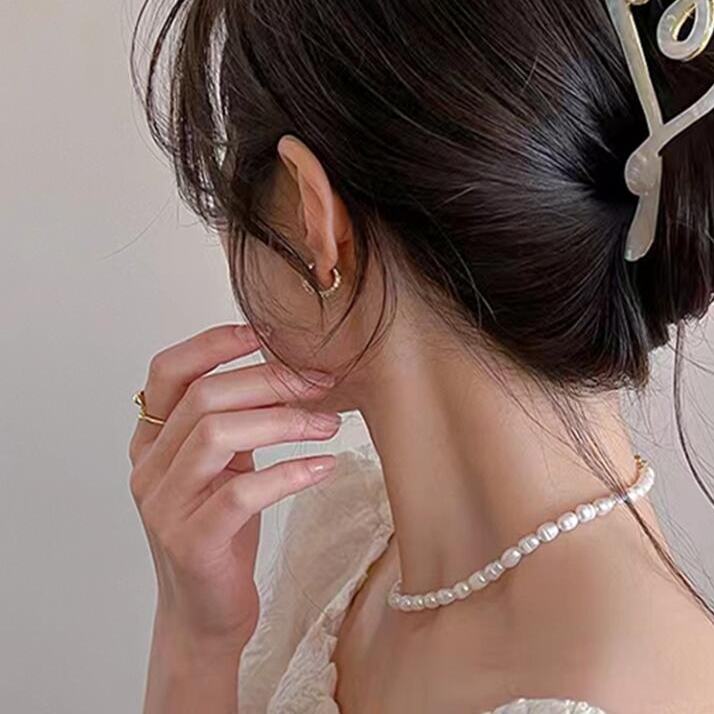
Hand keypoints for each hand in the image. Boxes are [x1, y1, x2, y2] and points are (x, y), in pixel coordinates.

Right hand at [128, 323, 341, 651]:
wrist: (205, 616)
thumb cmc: (222, 530)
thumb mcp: (225, 465)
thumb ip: (238, 418)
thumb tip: (293, 366)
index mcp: (153, 442)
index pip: (166, 372)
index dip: (213, 343)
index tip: (266, 331)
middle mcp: (149, 469)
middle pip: (204, 397)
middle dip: (271, 379)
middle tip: (322, 381)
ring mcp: (165, 507)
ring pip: (218, 435)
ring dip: (285, 420)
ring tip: (330, 423)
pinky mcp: (191, 542)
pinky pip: (242, 492)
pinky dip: (290, 472)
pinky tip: (324, 467)